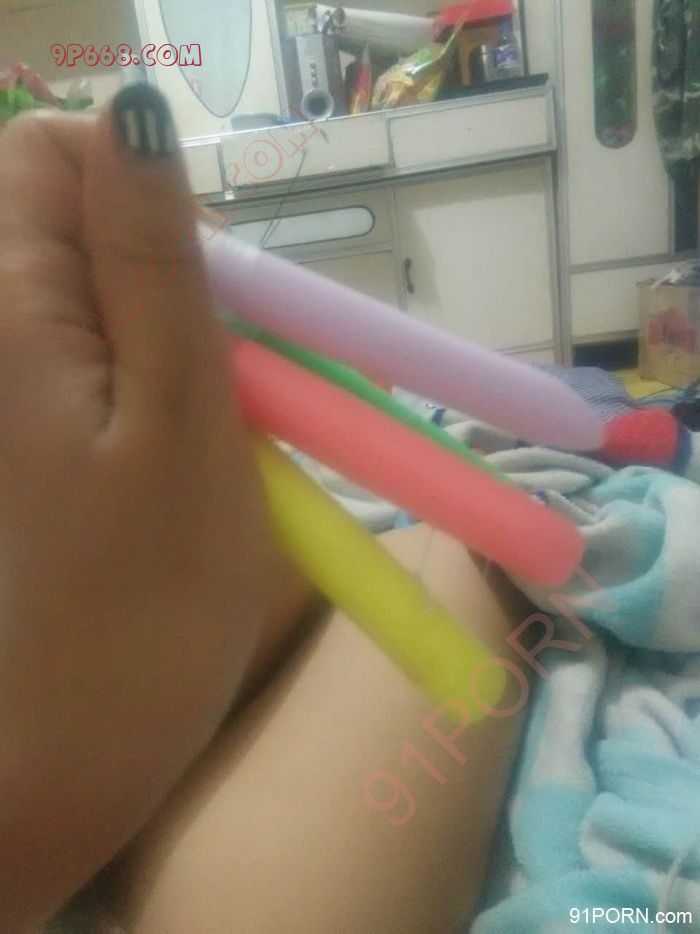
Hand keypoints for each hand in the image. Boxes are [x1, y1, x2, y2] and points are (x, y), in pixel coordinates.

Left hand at [0, 84, 275, 928]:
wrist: (69, 759)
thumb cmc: (145, 606)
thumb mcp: (182, 419)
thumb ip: (156, 262)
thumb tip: (136, 108)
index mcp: (7, 314)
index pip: (48, 152)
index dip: (139, 190)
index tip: (211, 285)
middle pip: (76, 225)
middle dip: (170, 270)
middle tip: (228, 368)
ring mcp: (12, 395)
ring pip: (99, 300)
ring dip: (176, 336)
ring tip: (214, 429)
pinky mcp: (34, 442)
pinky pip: (96, 365)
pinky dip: (154, 384)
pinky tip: (181, 455)